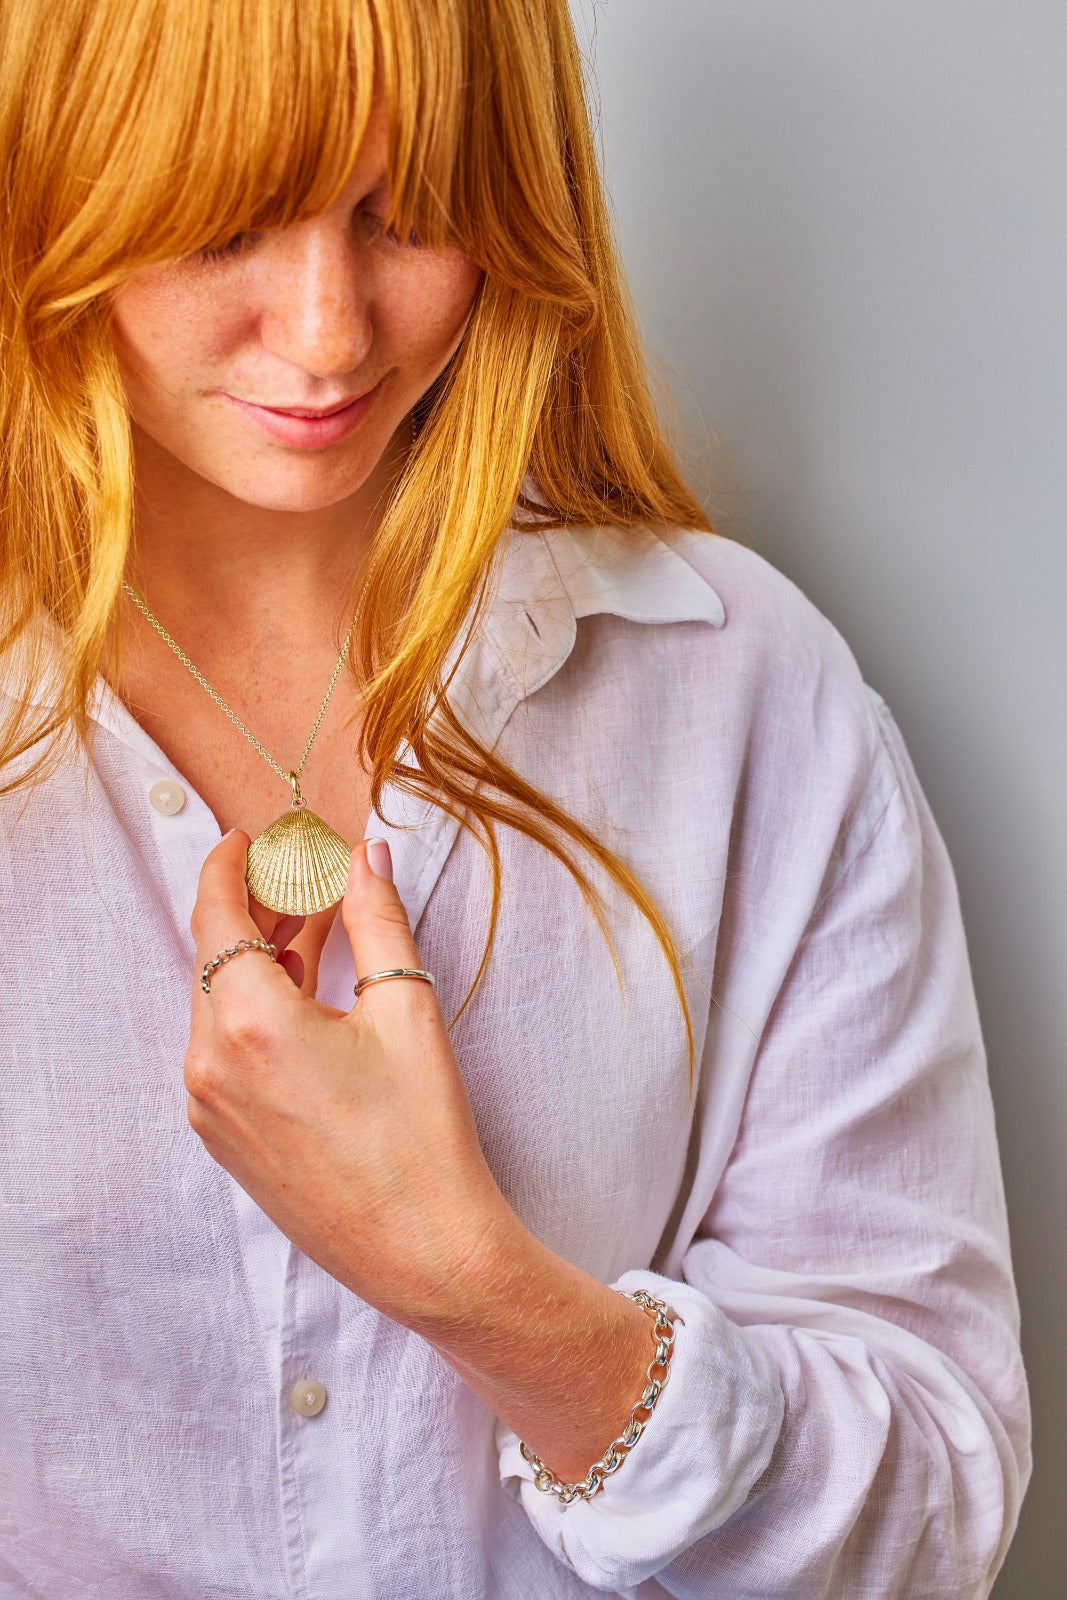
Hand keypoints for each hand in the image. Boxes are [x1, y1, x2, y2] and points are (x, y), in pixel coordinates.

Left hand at [185, 830, 513, 1331]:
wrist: (425, 1252)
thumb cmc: (423, 1137)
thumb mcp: (406, 1010)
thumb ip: (377, 920)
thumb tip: (366, 857)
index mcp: (250, 1024)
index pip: (214, 915)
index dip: (229, 866)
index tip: (251, 839)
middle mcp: (211, 1065)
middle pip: (215, 958)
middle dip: (256, 909)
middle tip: (302, 875)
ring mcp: (211, 1108)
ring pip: (221, 1005)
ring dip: (261, 960)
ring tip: (316, 929)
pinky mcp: (225, 1138)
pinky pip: (227, 1050)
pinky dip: (258, 1011)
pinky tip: (309, 995)